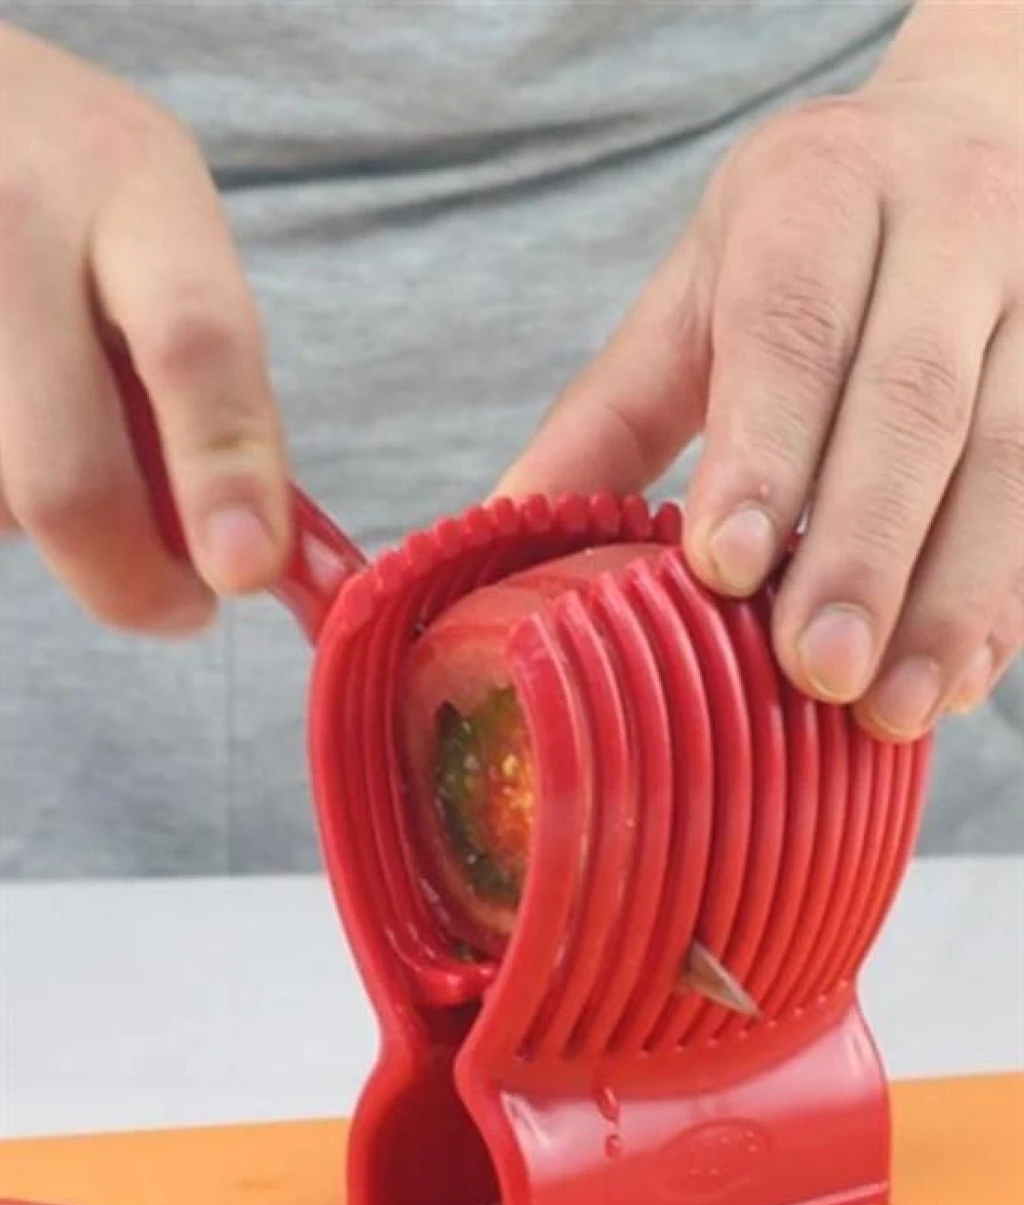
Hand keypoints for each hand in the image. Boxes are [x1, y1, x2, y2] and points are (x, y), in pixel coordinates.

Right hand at [0, 24, 288, 632]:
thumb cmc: (78, 190)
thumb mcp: (167, 238)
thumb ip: (215, 383)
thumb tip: (248, 559)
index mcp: (131, 187)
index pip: (192, 344)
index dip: (223, 470)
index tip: (245, 571)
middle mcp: (12, 224)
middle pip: (68, 476)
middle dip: (130, 582)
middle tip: (177, 606)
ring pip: (2, 504)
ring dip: (43, 520)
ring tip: (55, 425)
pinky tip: (10, 421)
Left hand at [498, 0, 1022, 739]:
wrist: (969, 140)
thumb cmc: (806, 240)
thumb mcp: (693, 298)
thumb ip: (607, 418)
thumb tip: (495, 539)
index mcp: (819, 195)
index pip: (792, 328)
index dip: (767, 453)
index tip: (728, 570)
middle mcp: (946, 224)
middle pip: (913, 398)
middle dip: (864, 546)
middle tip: (818, 671)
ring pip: (1014, 453)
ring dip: (953, 594)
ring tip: (891, 707)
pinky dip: (1007, 599)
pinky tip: (957, 677)